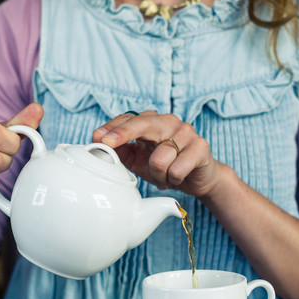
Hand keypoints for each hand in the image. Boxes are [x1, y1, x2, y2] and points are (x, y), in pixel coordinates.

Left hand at [92, 111, 222, 196]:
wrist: (198, 178)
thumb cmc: (166, 166)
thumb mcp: (138, 161)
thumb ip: (121, 152)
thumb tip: (100, 146)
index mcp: (152, 121)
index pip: (128, 118)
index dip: (112, 128)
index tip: (97, 138)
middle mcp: (169, 121)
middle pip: (143, 124)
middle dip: (123, 133)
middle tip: (106, 143)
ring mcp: (186, 132)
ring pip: (159, 159)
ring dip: (158, 175)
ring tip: (164, 176)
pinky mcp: (201, 147)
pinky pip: (176, 169)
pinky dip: (172, 179)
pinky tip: (178, 177)